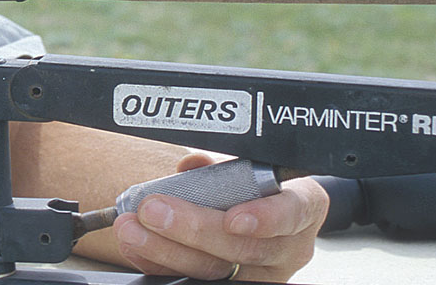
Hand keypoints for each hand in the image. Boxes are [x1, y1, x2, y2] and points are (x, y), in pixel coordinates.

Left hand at [112, 153, 327, 281]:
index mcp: (302, 206)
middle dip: (193, 229)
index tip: (233, 219)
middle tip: (154, 210)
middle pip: (245, 248)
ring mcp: (263, 272)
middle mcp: (289, 246)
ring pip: (217, 270)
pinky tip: (136, 248)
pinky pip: (195, 280)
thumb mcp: (250, 163)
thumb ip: (223, 162)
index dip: (265, 218)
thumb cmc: (259, 184)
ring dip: (166, 250)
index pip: (293, 212)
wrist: (269, 211)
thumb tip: (193, 164)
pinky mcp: (234, 283)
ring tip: (133, 230)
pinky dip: (159, 264)